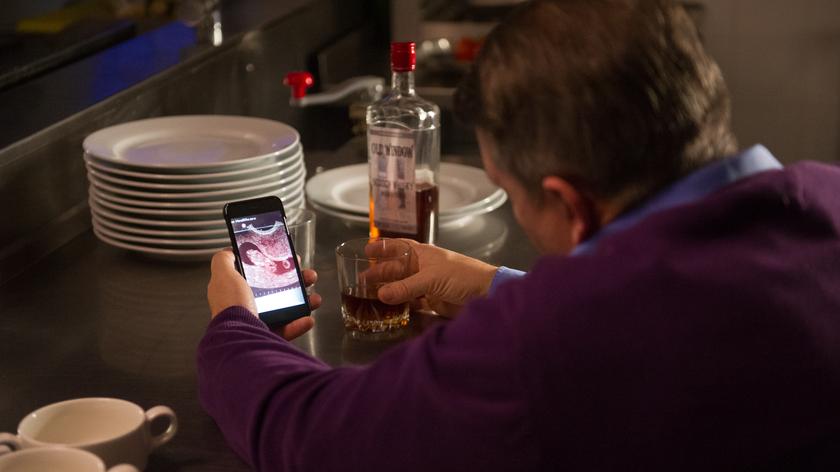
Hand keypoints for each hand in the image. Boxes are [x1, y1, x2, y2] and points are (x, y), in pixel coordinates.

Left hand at [208, 250, 320, 339]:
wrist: (239, 337)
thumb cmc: (230, 306)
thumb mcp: (223, 274)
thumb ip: (224, 260)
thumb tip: (229, 252)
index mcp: (236, 291)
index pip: (257, 274)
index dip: (273, 265)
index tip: (288, 260)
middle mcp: (246, 306)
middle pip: (276, 290)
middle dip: (295, 281)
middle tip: (307, 276)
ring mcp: (258, 323)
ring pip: (286, 309)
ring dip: (303, 302)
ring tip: (313, 298)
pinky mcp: (269, 337)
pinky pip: (288, 329)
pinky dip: (300, 324)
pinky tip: (307, 318)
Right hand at [376, 240, 497, 316]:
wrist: (485, 293)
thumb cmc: (461, 276)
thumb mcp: (431, 279)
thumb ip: (405, 288)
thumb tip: (380, 295)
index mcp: (422, 254)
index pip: (398, 247)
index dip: (383, 247)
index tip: (366, 249)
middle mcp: (422, 267)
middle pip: (396, 268)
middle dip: (380, 272)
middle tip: (361, 279)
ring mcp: (427, 284)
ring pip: (402, 285)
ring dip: (388, 289)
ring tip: (370, 295)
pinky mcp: (432, 301)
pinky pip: (411, 301)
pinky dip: (400, 303)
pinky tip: (389, 306)